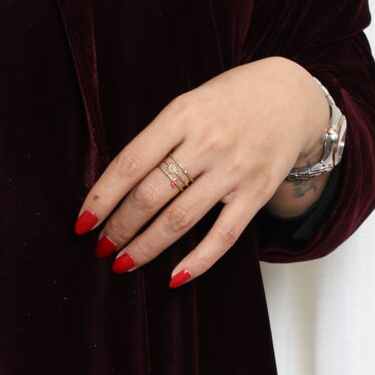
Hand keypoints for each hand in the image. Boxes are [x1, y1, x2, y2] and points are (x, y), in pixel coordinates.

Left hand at [73, 57, 330, 284]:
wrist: (292, 95)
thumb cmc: (231, 100)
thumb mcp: (189, 104)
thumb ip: (159, 139)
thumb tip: (118, 188)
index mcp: (182, 115)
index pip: (130, 163)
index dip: (102, 198)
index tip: (82, 223)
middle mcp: (207, 142)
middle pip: (150, 196)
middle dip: (119, 228)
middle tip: (100, 248)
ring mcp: (233, 169)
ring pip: (180, 220)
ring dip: (146, 248)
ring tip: (123, 263)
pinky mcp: (256, 192)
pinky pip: (223, 236)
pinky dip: (197, 262)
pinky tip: (174, 278)